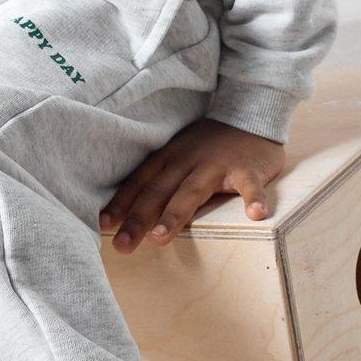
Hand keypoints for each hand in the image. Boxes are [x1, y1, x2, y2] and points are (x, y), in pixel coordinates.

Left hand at [99, 118, 285, 250]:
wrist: (251, 115)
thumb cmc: (209, 144)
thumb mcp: (179, 154)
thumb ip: (161, 178)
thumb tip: (131, 212)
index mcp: (169, 157)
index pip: (140, 182)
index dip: (121, 203)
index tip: (104, 224)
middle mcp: (188, 159)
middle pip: (158, 191)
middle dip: (138, 219)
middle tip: (121, 245)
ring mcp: (217, 163)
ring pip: (192, 191)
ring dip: (174, 214)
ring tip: (159, 238)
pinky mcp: (248, 168)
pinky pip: (250, 185)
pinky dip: (253, 199)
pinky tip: (256, 216)